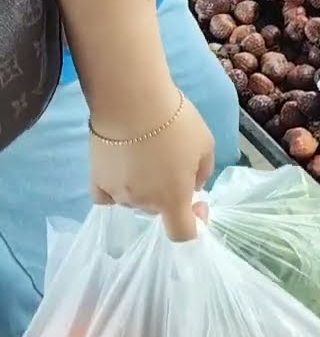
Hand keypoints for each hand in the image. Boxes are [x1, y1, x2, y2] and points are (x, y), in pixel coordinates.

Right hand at [89, 90, 213, 240]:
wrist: (133, 103)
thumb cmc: (176, 123)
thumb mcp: (206, 145)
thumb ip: (201, 172)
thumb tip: (192, 186)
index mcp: (173, 199)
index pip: (182, 233)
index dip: (195, 222)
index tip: (198, 202)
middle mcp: (143, 203)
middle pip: (159, 210)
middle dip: (170, 194)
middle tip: (173, 162)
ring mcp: (117, 193)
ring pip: (135, 200)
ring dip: (145, 187)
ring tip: (148, 154)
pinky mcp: (96, 180)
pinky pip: (108, 196)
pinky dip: (117, 189)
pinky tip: (123, 169)